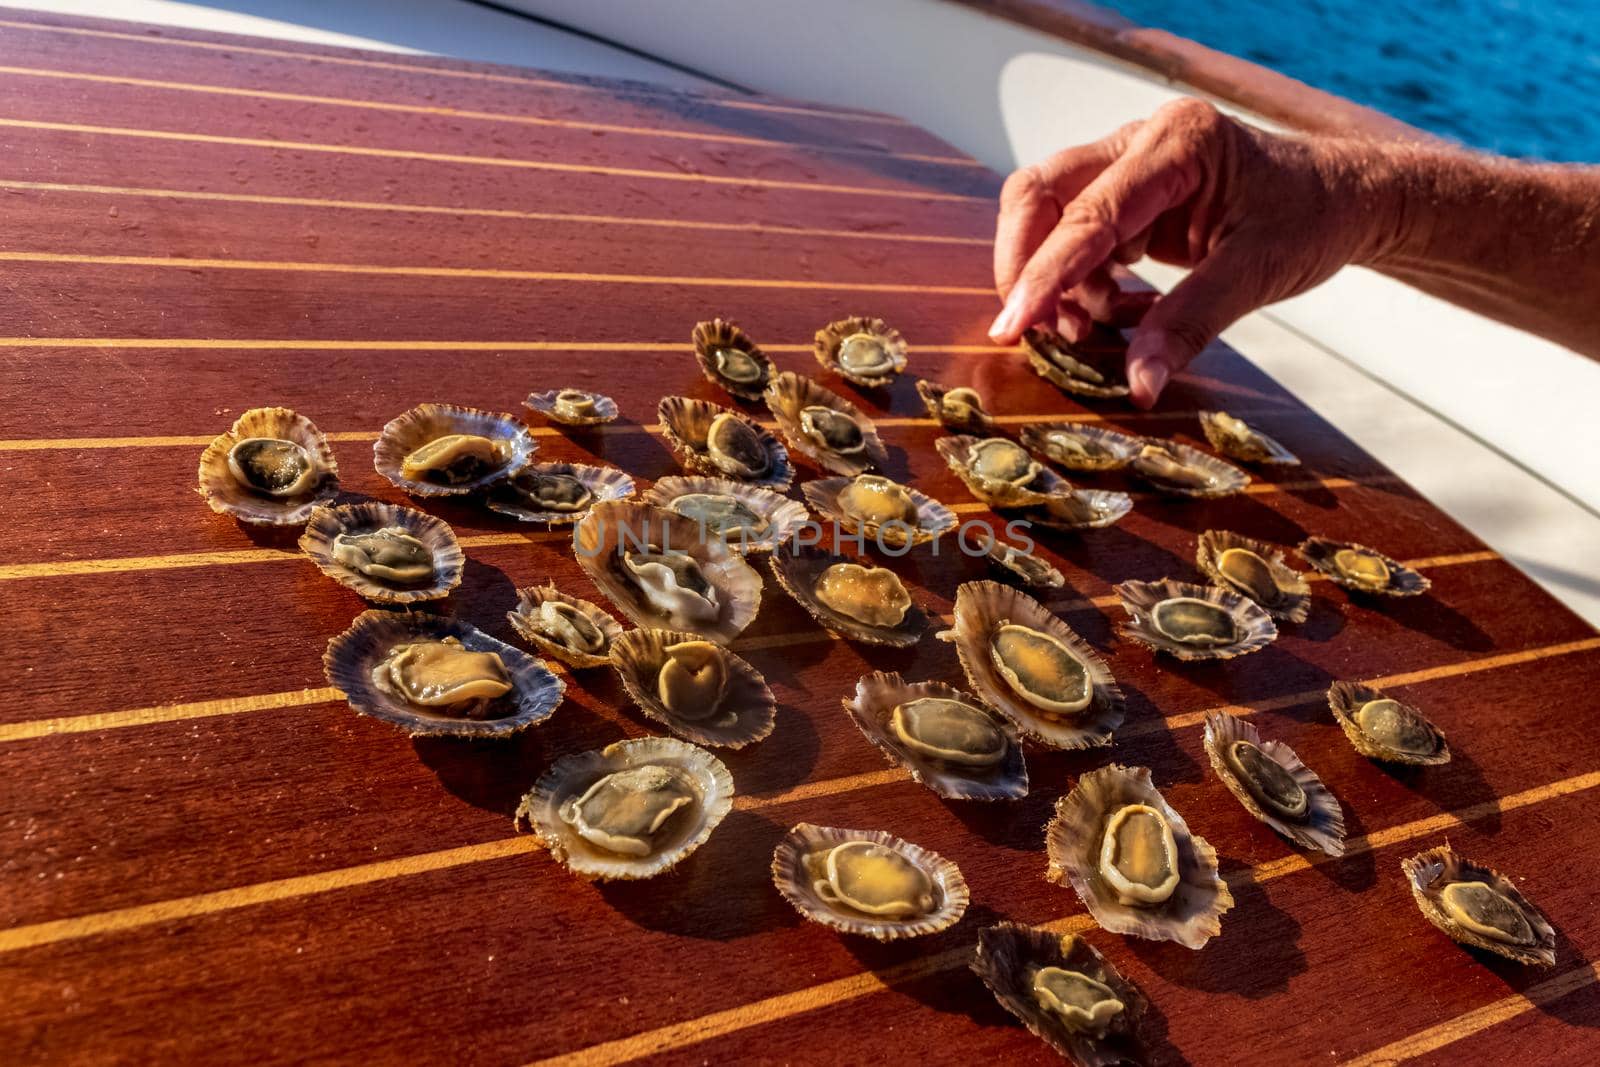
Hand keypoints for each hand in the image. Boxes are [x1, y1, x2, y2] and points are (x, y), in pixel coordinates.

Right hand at [988, 99, 1399, 406]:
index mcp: (1179, 143)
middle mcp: (1141, 141)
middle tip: (1032, 330)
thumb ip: (1190, 324)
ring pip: (1048, 215)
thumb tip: (1137, 386)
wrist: (1343, 199)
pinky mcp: (1126, 195)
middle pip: (1041, 194)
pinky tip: (1127, 311)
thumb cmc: (1311, 220)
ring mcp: (1129, 163)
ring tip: (1095, 328)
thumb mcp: (1258, 273)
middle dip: (1027, 266)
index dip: (1044, 273)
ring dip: (1056, 281)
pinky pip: (1077, 238)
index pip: (1089, 212)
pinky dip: (1083, 284)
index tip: (1013, 327)